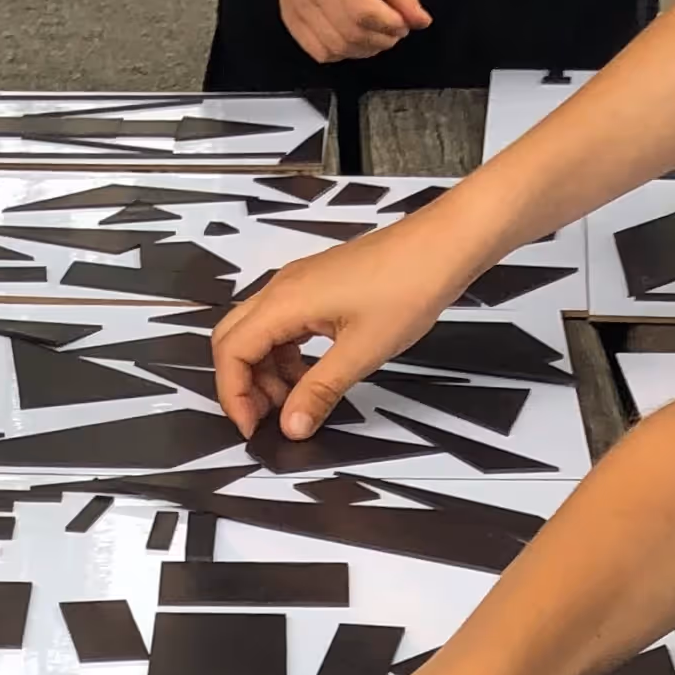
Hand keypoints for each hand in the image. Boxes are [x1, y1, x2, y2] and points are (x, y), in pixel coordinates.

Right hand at [210, 207, 473, 436]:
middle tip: (267, 419)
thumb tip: (292, 427)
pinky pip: (283, 326)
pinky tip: (310, 377)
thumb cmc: (408, 286)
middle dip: (242, 384)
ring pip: (258, 334)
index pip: (232, 352)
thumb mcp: (362, 352)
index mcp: (285, 301)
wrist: (442, 245)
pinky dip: (286, 356)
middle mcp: (283, 288)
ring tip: (295, 403)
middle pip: (234, 340)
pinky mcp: (316, 287)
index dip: (235, 396)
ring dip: (266, 372)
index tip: (255, 428)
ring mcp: (299, 285)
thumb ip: (320, 391)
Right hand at [272, 0, 429, 63]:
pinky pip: (321, 53)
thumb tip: (421, 23)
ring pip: (337, 48)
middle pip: (351, 32)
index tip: (403, 23)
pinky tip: (352, 37)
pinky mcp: (290, 19)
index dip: (389, 25)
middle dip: (381, 40)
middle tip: (393, 31)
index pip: (364, 10)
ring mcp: (298, 3)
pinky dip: (343, 53)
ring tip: (375, 34)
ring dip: (364, 49)